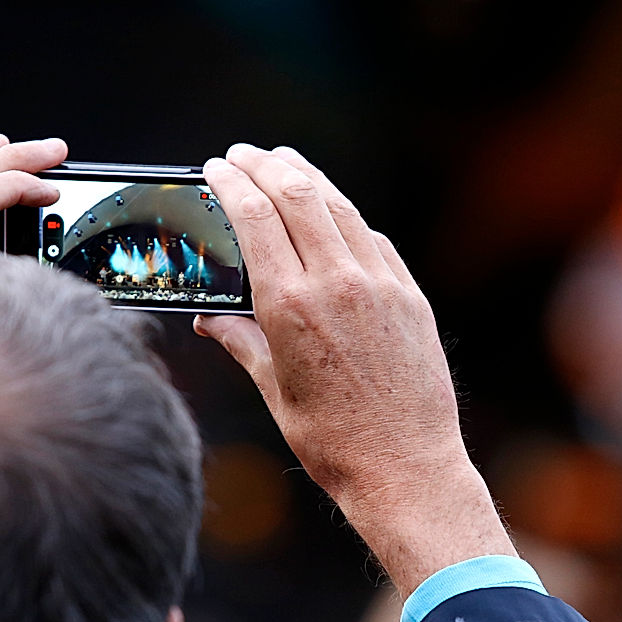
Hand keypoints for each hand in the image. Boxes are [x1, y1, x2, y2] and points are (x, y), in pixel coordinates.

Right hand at [196, 144, 514, 595]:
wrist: (406, 468)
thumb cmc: (333, 440)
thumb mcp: (275, 391)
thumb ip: (242, 342)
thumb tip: (211, 320)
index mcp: (291, 306)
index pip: (256, 218)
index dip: (233, 184)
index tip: (217, 167)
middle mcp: (337, 283)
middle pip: (298, 196)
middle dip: (266, 166)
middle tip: (245, 153)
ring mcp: (380, 285)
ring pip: (340, 208)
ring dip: (308, 179)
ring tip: (286, 164)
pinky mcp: (410, 296)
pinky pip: (373, 240)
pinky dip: (346, 218)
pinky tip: (334, 214)